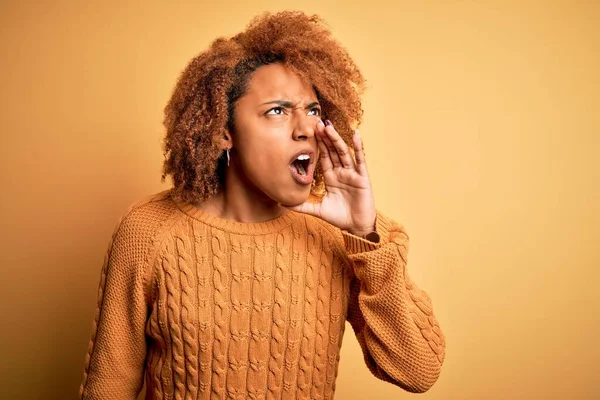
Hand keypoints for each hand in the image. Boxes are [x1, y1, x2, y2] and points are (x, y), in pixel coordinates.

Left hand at [285, 119, 376, 236]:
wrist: (356, 227)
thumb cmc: (340, 217)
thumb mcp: (318, 210)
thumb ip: (302, 205)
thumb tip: (283, 204)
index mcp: (331, 177)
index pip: (324, 156)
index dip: (318, 144)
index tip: (311, 131)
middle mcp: (342, 172)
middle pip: (332, 150)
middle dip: (325, 137)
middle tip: (317, 122)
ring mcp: (352, 173)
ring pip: (343, 152)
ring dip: (336, 139)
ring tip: (328, 126)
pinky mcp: (362, 177)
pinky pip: (360, 159)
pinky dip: (358, 146)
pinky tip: (356, 134)